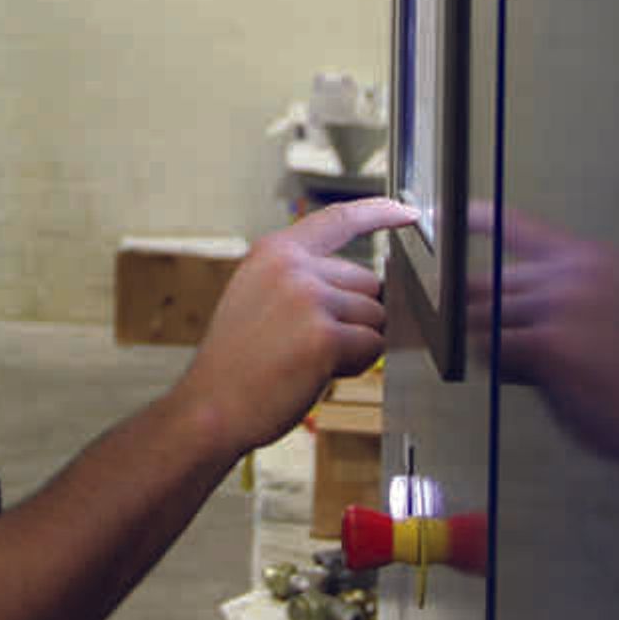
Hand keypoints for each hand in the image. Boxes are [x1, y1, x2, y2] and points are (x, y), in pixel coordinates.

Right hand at [175, 197, 408, 455]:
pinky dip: (354, 365)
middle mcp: (292, 267)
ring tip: (305, 359)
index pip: (339, 219)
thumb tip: (368, 289)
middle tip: (307, 342)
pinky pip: (372, 346)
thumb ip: (304, 280)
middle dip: (354, 315)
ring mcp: (309, 299)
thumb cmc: (237, 364)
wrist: (210, 407)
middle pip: (368, 282)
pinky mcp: (325, 336)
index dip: (380, 212)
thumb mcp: (258, 297)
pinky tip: (314, 373)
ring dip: (354, 343)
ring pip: (374, 317)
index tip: (407, 212)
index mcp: (274, 252)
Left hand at [473, 208, 618, 476]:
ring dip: (499, 351)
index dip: (475, 219)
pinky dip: (506, 370)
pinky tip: (542, 380)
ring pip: (485, 320)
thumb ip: (557, 294)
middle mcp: (578, 272)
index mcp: (595, 260)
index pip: (518, 226)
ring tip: (546, 370)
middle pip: (488, 284)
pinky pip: (492, 350)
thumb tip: (485, 296)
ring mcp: (562, 303)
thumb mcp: (610, 312)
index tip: (447, 214)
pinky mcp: (549, 341)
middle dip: (488, 320)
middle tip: (512, 349)